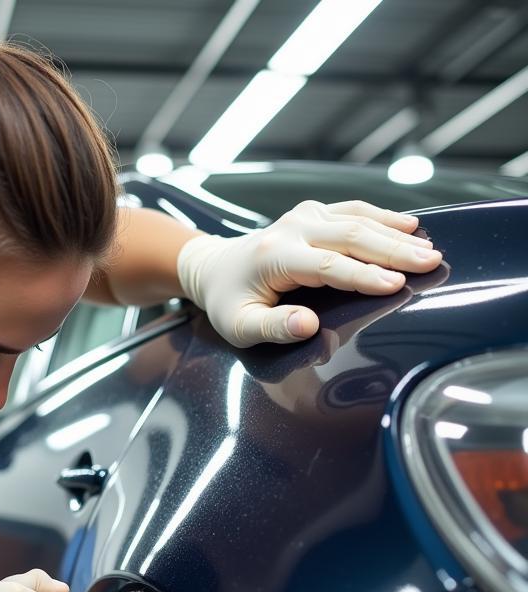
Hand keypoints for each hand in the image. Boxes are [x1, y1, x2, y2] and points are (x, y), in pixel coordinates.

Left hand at [176, 200, 442, 347]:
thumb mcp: (240, 326)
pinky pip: (354, 210)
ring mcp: (303, 217)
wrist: (213, 269)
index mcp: (274, 257)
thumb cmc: (228, 303)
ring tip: (429, 249)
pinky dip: (384, 217)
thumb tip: (308, 326)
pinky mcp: (313, 213)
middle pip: (351, 235)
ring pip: (357, 218)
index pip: (327, 265)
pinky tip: (411, 226)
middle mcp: (291, 229)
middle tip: (431, 263)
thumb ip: (273, 328)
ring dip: (396, 233)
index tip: (396, 285)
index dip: (363, 275)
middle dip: (394, 250)